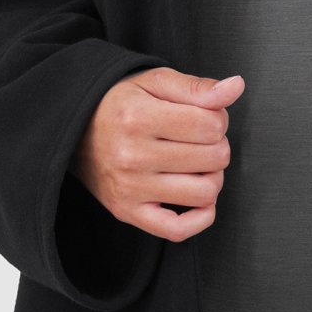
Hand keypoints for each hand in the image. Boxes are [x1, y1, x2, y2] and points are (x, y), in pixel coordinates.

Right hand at [70, 67, 244, 241]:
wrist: (75, 130)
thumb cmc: (121, 104)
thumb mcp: (155, 82)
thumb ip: (197, 87)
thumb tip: (236, 87)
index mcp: (139, 116)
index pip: (212, 124)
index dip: (219, 118)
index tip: (205, 117)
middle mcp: (132, 155)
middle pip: (213, 157)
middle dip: (217, 145)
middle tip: (201, 140)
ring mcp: (129, 188)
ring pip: (204, 192)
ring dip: (213, 177)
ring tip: (198, 165)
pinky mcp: (127, 212)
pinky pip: (178, 229)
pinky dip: (200, 217)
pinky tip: (197, 197)